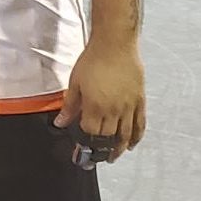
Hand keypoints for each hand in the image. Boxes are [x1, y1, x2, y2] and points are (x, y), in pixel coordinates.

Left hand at [56, 39, 145, 157]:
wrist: (115, 44)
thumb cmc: (94, 59)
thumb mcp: (75, 83)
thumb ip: (69, 106)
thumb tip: (60, 122)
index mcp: (95, 107)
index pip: (90, 133)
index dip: (85, 143)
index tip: (81, 150)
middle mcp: (114, 110)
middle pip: (108, 137)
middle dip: (101, 150)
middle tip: (97, 157)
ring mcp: (129, 107)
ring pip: (125, 135)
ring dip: (118, 149)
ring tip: (112, 157)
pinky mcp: (139, 100)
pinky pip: (140, 124)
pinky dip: (136, 137)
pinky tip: (131, 144)